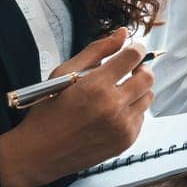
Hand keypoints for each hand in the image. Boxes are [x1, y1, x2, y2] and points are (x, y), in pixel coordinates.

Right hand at [0, 29, 154, 186]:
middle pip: (148, 77)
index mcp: (96, 86)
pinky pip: (142, 117)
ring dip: (138, 90)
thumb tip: (121, 33)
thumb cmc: (47, 111)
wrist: (39, 153)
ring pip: (148, 97)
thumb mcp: (64, 74)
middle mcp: (113, 106)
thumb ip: (96, 51)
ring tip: (118, 93)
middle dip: (141, 69)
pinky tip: (113, 112)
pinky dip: (132, 111)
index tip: (132, 50)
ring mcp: (122, 125)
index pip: (134, 57)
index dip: (136, 49)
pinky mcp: (126, 140)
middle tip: (128, 71)